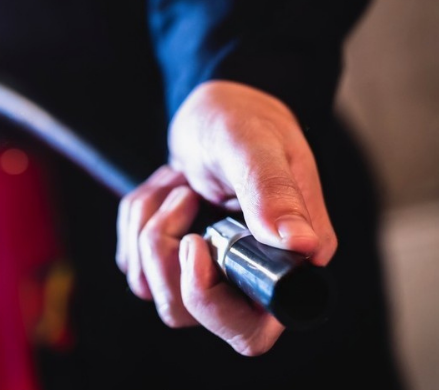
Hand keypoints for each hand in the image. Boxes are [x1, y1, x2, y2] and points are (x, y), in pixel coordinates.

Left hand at [117, 80, 335, 354]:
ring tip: (177, 185)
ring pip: (153, 291)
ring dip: (149, 228)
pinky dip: (136, 221)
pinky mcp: (174, 262)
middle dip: (165, 259)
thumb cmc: (243, 119)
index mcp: (287, 265)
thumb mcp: (253, 144)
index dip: (212, 300)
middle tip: (180, 198)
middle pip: (190, 315)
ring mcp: (209, 274)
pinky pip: (134, 264)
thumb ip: (274, 192)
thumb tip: (303, 246)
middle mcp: (249, 279)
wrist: (217, 106)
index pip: (249, 331)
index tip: (196, 242)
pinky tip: (165, 189)